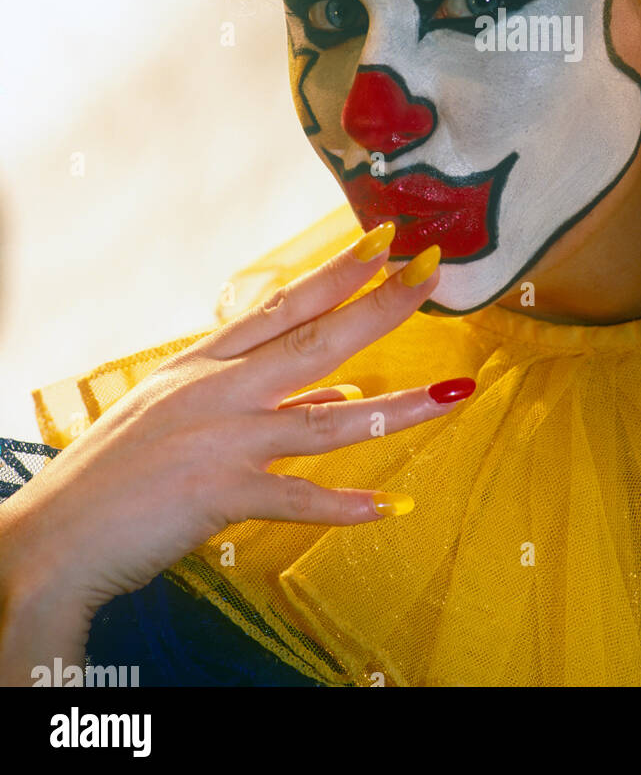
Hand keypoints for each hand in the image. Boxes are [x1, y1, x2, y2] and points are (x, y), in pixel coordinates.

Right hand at [0, 222, 470, 678]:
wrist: (50, 535)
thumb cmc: (117, 471)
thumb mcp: (182, 414)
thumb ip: (265, 402)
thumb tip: (344, 397)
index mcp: (206, 364)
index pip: (284, 305)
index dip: (337, 271)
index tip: (386, 239)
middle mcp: (218, 391)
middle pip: (315, 340)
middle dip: (380, 305)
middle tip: (432, 271)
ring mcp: (221, 440)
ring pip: (325, 420)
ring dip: (397, 408)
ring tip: (455, 393)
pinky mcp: (217, 495)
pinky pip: (294, 500)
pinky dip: (343, 505)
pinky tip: (390, 505)